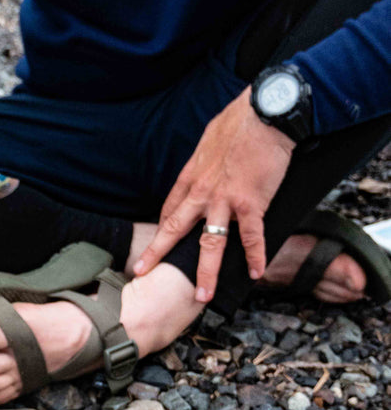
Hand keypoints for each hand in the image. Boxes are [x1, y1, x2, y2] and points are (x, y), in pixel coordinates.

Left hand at [133, 87, 295, 302]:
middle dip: (158, 255)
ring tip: (202, 296)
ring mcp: (225, 200)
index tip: (156, 246)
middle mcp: (202, 193)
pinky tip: (255, 272)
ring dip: (206, 273)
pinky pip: (250, 237)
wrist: (266, 113)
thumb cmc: (241, 122)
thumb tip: (205, 165)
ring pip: (210, 244)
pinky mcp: (251, 203)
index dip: (162, 232)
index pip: (170, 211)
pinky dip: (254, 256)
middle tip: (144, 275)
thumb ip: (204, 161)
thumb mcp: (209, 141)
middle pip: (175, 230)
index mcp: (191, 178)